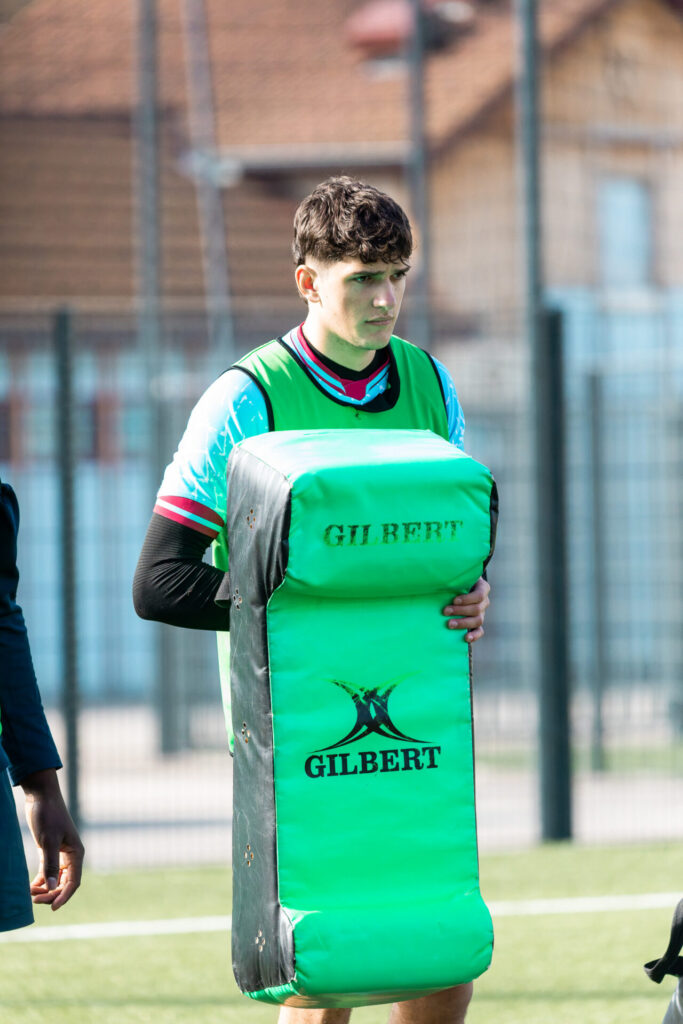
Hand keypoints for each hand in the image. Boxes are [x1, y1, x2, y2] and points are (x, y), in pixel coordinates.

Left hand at [20, 769, 83, 910]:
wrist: (41, 797)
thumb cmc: (48, 816)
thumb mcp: (48, 841)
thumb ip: (49, 865)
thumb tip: (50, 887)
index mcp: (76, 853)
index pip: (74, 882)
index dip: (64, 896)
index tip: (52, 908)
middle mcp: (71, 856)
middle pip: (64, 883)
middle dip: (51, 894)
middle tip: (34, 900)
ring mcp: (60, 854)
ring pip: (55, 879)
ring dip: (45, 889)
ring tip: (30, 895)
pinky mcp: (49, 851)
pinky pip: (47, 872)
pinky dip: (40, 881)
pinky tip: (30, 887)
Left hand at [442, 577, 490, 642]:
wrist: (457, 588)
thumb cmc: (457, 580)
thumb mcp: (458, 576)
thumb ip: (454, 577)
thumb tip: (439, 578)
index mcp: (483, 588)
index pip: (479, 595)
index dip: (467, 599)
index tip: (454, 600)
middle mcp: (484, 601)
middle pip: (477, 609)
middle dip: (460, 611)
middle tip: (445, 611)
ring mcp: (482, 613)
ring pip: (478, 620)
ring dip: (463, 623)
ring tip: (449, 624)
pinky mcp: (477, 623)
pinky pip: (480, 631)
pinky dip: (474, 635)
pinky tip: (465, 638)